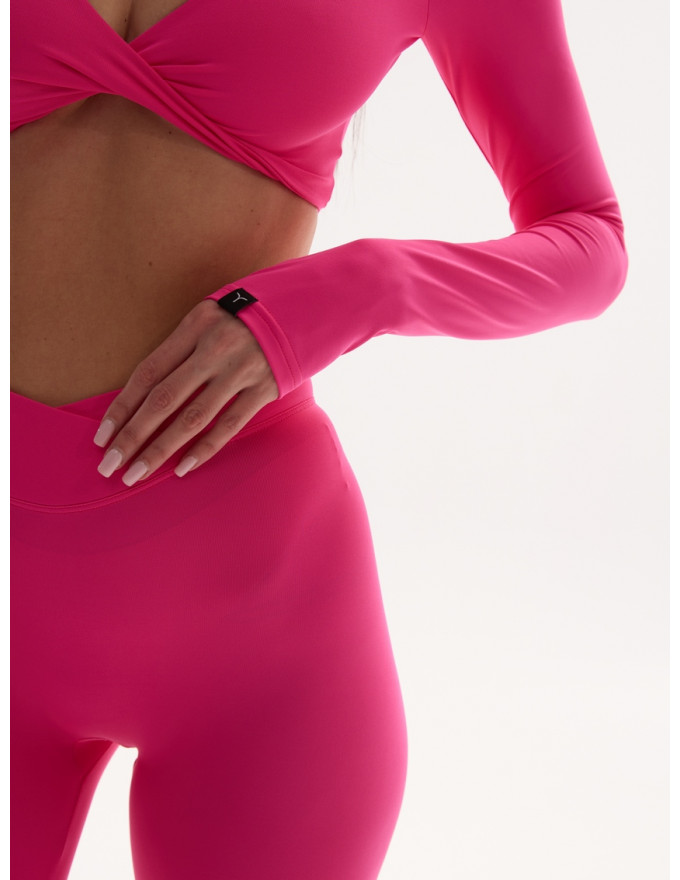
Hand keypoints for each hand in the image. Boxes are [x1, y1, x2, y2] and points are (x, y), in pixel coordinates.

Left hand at [93, 300, 277, 485]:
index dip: (122, 407)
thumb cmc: (245, 317)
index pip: (148, 372)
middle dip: (133, 436)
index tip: (102, 437)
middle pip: (164, 400)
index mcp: (194, 326)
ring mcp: (241, 370)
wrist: (303, 308)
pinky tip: (182, 468)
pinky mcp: (265, 388)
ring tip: (137, 474)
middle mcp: (214, 349)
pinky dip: (204, 448)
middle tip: (110, 465)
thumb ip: (181, 348)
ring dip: (162, 449)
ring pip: (193, 418)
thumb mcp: (209, 317)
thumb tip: (142, 396)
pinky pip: (229, 425)